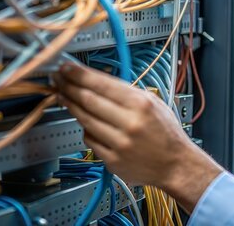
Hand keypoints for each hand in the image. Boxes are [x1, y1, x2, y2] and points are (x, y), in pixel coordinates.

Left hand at [54, 62, 222, 211]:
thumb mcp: (154, 104)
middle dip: (69, 87)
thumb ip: (128, 93)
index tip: (66, 68)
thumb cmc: (166, 133)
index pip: (102, 85)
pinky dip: (86, 129)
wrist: (175, 165)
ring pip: (85, 120)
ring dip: (70, 106)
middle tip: (58, 79)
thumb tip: (98, 82)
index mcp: (141, 105)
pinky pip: (89, 140)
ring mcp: (119, 143)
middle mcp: (129, 123)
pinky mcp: (112, 160)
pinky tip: (84, 122)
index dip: (79, 75)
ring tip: (63, 96)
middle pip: (88, 100)